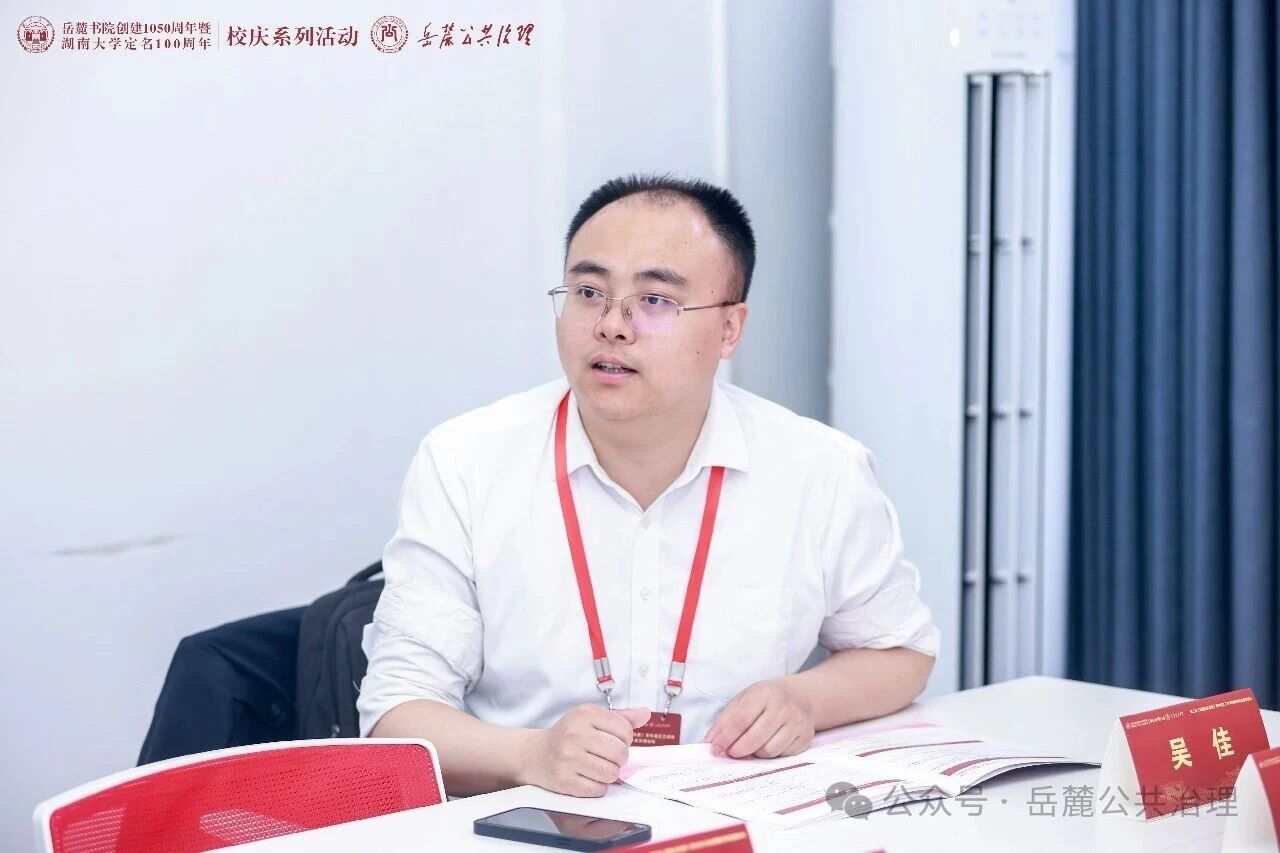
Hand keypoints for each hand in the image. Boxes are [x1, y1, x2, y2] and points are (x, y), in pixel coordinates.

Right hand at [518, 704, 650, 796]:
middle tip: (609, 757)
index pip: (624, 729)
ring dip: (609, 774)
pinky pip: (598, 789)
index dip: (625, 739)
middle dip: (619, 759)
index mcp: (585, 715)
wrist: (534, 754)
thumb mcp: (590, 718)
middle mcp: (576, 735)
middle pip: (620, 753)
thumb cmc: (566, 735)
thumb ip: (620, 716)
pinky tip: (588, 777)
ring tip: (598, 767)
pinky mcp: (565, 780)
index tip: (615, 741)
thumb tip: (645, 714)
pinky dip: (598, 787)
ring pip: (611, 773)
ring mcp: (569, 758)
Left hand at [702, 678, 814, 758]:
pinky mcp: (804, 737)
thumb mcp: (743, 700)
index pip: (740, 719)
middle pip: (754, 739)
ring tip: (752, 745)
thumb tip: (709, 742)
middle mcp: (782, 707)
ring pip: (767, 751)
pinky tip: (768, 744)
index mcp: (763, 693)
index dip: (725, 737)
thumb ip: (725, 720)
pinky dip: (770, 754)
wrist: (799, 697)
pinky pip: (781, 756)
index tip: (714, 749)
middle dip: (737, 750)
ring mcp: (796, 722)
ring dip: (754, 753)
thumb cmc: (764, 700)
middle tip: (731, 752)